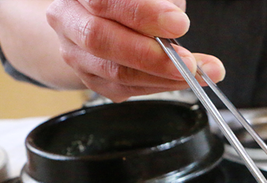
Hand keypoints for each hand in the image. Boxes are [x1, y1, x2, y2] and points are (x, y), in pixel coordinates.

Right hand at [45, 0, 224, 100]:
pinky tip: (183, 80)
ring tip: (199, 73)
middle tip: (189, 62)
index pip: (104, 1)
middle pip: (101, 40)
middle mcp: (67, 20)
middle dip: (152, 55)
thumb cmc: (129, 4)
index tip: (180, 23)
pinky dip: (159, 86)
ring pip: (115, 72)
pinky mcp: (91, 79)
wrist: (103, 20)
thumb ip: (159, 1)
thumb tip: (176, 22)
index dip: (143, 14)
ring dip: (163, 77)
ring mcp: (75, 53)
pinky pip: (126, 89)